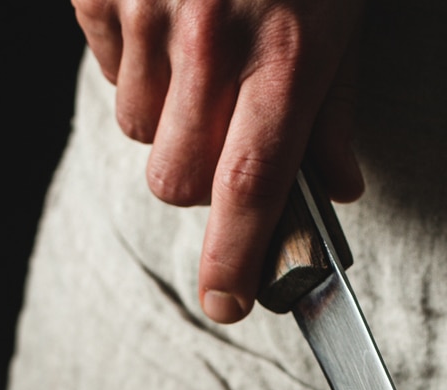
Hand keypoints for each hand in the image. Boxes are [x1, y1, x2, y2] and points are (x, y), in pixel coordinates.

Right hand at [73, 0, 364, 322]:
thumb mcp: (341, 16)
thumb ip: (334, 107)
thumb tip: (336, 188)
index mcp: (285, 52)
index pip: (251, 186)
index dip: (233, 257)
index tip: (226, 303)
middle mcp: (212, 37)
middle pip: (178, 178)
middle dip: (196, 179)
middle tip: (224, 130)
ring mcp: (150, 10)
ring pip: (136, 128)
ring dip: (162, 114)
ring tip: (197, 54)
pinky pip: (105, 66)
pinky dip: (130, 57)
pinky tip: (165, 15)